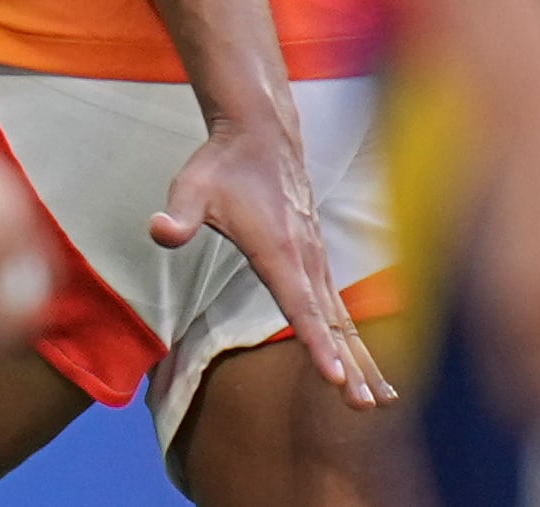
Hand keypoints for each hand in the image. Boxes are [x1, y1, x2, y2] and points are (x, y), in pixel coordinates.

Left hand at [152, 109, 395, 410]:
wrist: (261, 133)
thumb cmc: (223, 164)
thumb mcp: (192, 187)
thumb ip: (179, 215)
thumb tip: (159, 230)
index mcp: (279, 251)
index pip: (300, 307)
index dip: (317, 344)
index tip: (336, 378)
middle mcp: (305, 259)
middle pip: (331, 323)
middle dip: (350, 366)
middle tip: (366, 406)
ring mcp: (316, 259)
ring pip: (343, 319)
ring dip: (362, 359)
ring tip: (381, 402)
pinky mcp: (317, 260)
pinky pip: (340, 308)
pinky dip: (356, 339)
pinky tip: (369, 368)